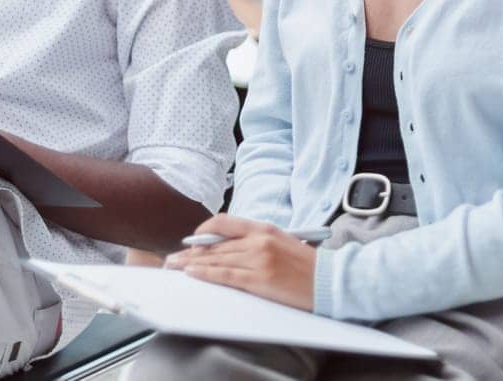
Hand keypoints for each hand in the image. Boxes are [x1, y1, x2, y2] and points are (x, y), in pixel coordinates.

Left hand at [163, 214, 317, 310]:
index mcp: (264, 228)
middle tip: (172, 258)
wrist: (330, 280)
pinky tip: (192, 273)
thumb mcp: (282, 241)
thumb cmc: (307, 265)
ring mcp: (259, 259)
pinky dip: (206, 273)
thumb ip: (256, 241)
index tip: (191, 241)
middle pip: (215, 244)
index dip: (202, 231)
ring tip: (175, 267)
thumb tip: (228, 247)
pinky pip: (226, 274)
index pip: (224, 222)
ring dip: (191, 264)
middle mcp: (258, 240)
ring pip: (216, 259)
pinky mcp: (260, 279)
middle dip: (190, 252)